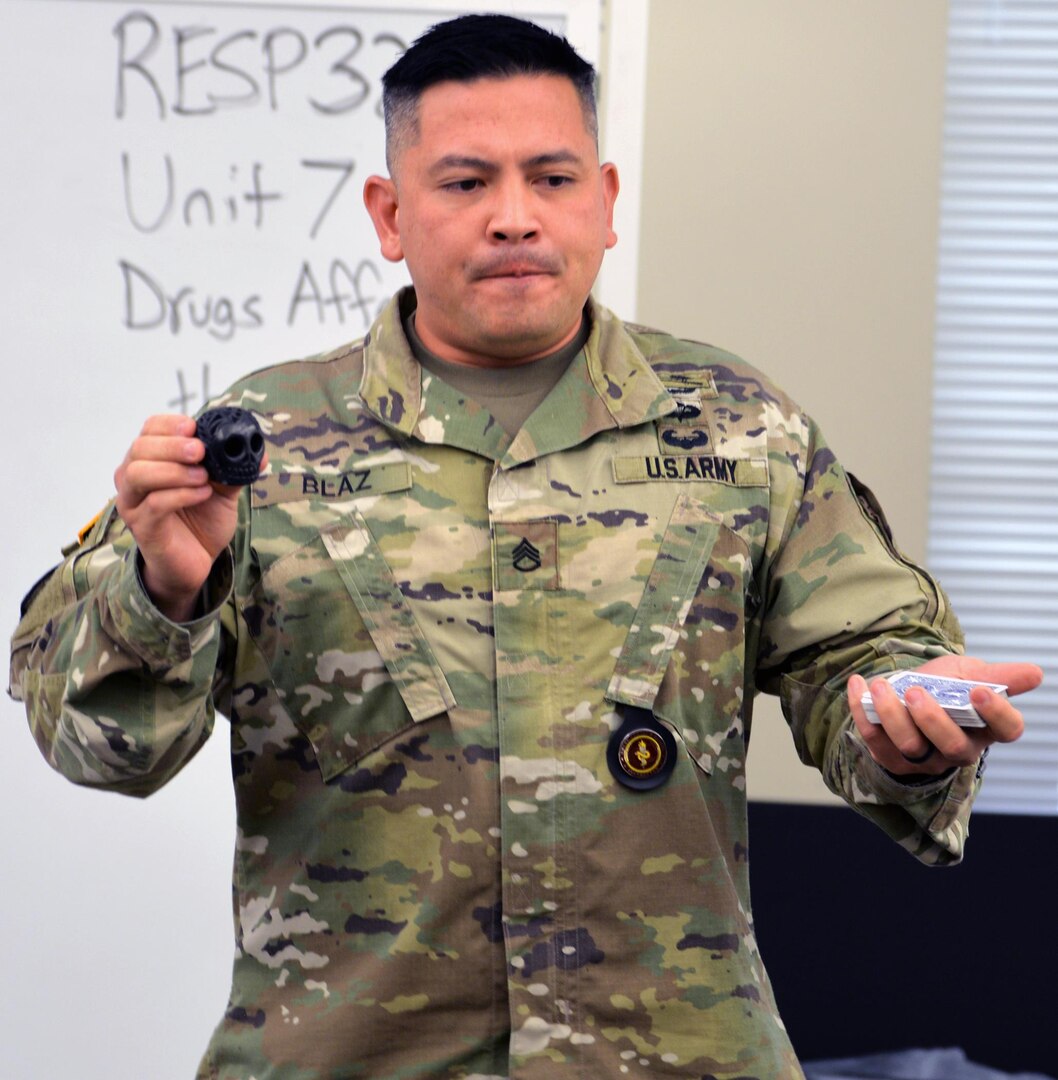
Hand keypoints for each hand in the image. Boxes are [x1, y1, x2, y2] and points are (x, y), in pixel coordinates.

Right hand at [114, 414, 262, 621]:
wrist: (196, 562)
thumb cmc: (202, 521)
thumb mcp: (223, 490)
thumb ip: (235, 469)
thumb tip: (261, 452)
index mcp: (152, 460)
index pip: (150, 429)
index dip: (170, 424)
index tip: (194, 428)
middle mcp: (134, 477)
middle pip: (140, 447)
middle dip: (173, 446)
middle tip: (201, 452)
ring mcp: (133, 502)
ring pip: (139, 474)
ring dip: (174, 470)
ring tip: (204, 477)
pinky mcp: (142, 526)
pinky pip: (154, 504)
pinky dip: (180, 494)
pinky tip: (203, 494)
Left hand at [847, 655, 1042, 776]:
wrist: (905, 693)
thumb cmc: (944, 686)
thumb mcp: (969, 673)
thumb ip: (997, 676)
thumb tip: (1035, 673)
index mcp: (986, 727)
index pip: (1006, 731)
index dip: (997, 715)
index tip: (979, 691)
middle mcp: (958, 748)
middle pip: (953, 746)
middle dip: (933, 719)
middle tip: (916, 691)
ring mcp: (923, 758)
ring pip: (911, 746)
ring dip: (892, 714)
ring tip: (881, 686)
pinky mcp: (890, 758)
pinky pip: (875, 740)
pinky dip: (863, 710)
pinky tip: (859, 685)